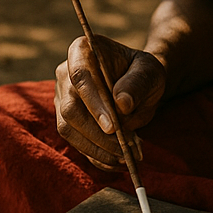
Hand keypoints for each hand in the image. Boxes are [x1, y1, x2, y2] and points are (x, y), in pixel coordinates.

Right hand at [54, 35, 165, 169]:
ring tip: (126, 157)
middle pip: (71, 109)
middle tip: (125, 149)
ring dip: (97, 148)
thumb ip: (138, 83)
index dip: (94, 103)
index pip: (81, 76)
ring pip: (69, 129)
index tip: (113, 127)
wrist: (139, 83)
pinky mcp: (67, 121)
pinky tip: (117, 161)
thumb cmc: (144, 72)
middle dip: (97, 134)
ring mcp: (62, 99)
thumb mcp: (150, 71)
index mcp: (82, 51)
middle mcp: (65, 74)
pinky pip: (76, 142)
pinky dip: (97, 156)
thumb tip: (122, 104)